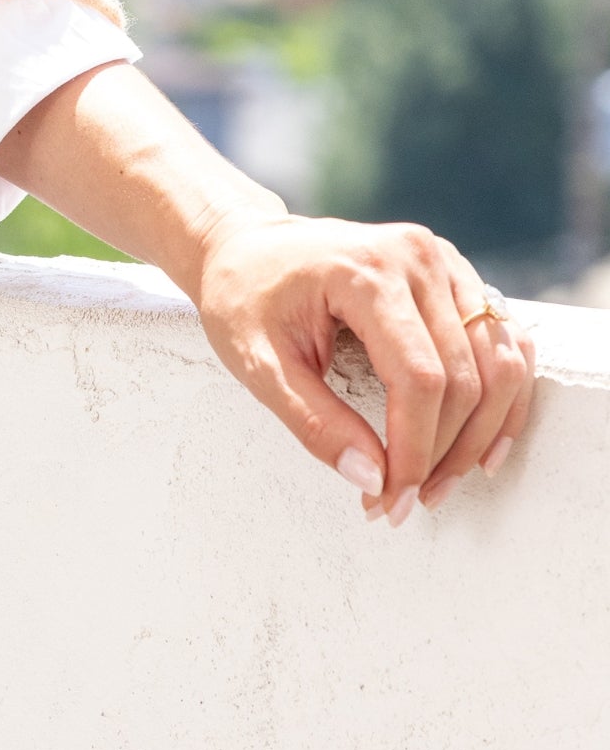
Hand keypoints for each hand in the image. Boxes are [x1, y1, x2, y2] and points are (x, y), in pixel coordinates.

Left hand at [190, 208, 536, 522]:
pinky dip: (505, 398)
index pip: (419, 377)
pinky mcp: (456, 276)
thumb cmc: (244, 297)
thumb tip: (372, 480)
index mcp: (366, 271)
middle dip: (442, 454)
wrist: (247, 246)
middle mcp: (417, 258)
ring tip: (439, 484)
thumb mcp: (257, 362)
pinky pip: (505, 343)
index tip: (391, 501)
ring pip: (499, 364)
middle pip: (464, 377)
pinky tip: (484, 445)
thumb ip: (314, 421)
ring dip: (480, 435)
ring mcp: (444, 262)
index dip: (414, 450)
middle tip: (404, 503)